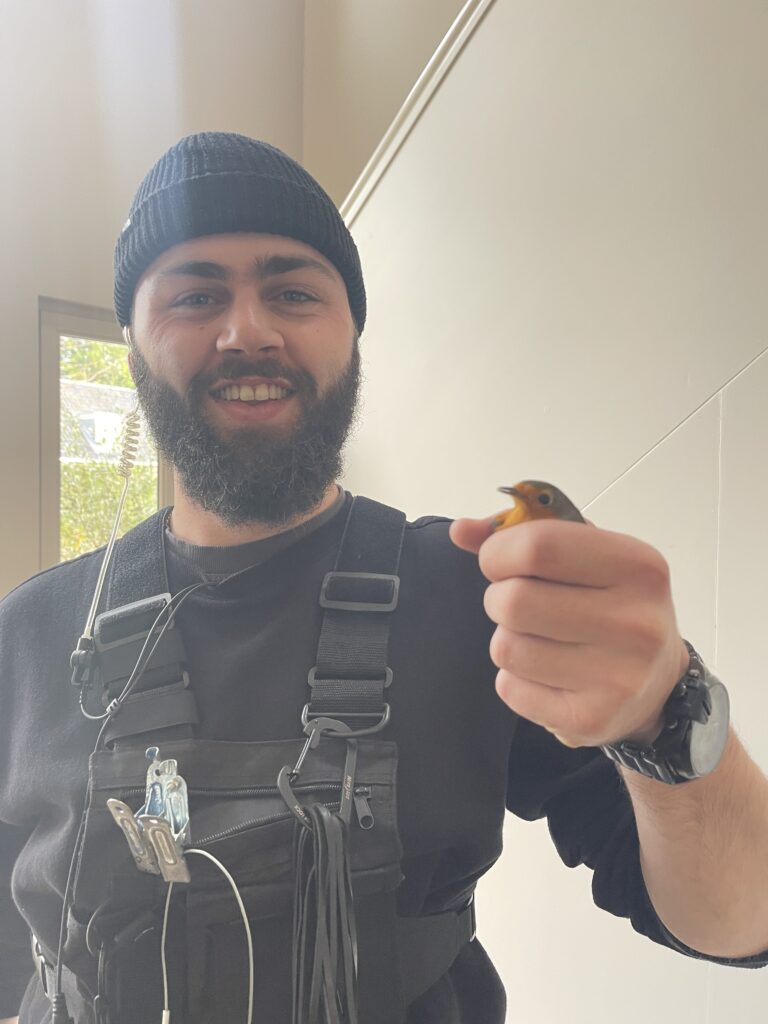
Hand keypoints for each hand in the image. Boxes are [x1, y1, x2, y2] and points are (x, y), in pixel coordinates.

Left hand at [449, 514, 689, 747]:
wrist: (657, 684)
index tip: (499, 560)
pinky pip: (510, 688)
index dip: (499, 551)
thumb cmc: (611, 604)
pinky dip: (515, 678)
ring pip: (506, 647)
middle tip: (517, 603)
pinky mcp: (591, 719)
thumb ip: (523, 533)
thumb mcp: (586, 555)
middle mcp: (636, 622)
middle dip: (498, 598)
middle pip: (513, 601)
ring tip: (540, 639)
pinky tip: (548, 673)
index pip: (538, 546)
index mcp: (639, 566)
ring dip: (508, 639)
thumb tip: (461, 529)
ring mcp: (618, 677)